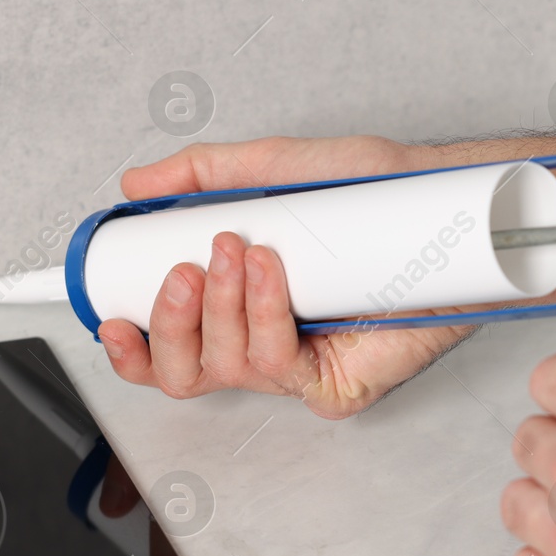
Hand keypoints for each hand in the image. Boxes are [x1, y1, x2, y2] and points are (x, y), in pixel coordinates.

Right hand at [98, 136, 479, 418]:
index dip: (133, 345)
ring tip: (240, 250)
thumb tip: (138, 184)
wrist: (445, 208)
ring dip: (220, 307)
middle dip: (170, 322)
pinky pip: (280, 370)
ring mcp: (303, 369)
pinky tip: (273, 277)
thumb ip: (206, 173)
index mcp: (244, 308)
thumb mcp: (280, 169)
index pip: (173, 347)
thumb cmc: (380, 194)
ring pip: (226, 368)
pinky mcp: (339, 386)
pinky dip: (265, 319)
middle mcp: (268, 344)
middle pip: (185, 372)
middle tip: (184, 268)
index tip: (109, 313)